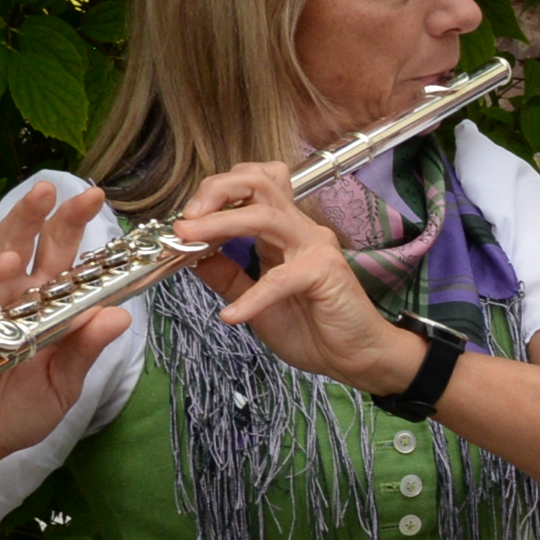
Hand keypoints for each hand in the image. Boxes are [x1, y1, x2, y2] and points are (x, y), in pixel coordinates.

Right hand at [0, 180, 131, 502]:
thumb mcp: (63, 384)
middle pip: (21, 243)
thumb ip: (85, 350)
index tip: (96, 196)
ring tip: (16, 254)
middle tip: (51, 189)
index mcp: (43, 304)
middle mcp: (9, 298)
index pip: (61, 256)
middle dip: (35, 215)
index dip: (74, 225)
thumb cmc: (16, 412)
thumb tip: (120, 315)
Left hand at [182, 161, 428, 394]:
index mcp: (282, 231)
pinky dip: (251, 297)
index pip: (249, 187)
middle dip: (215, 191)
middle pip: (257, 182)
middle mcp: (299, 229)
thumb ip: (226, 275)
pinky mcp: (324, 272)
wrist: (356, 358)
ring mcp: (315, 247)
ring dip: (221, 223)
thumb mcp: (253, 300)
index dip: (212, 195)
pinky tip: (231, 316)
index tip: (183, 224)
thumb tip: (191, 255)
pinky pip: (279, 278)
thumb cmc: (313, 329)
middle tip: (186, 219)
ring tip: (190, 240)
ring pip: (265, 215)